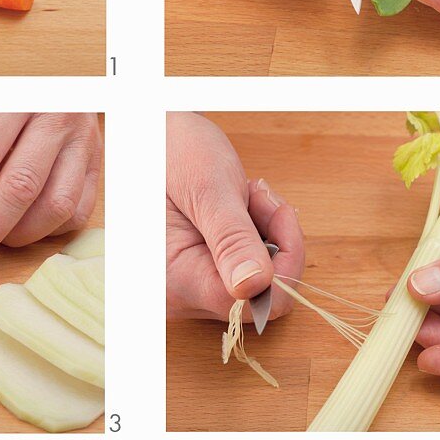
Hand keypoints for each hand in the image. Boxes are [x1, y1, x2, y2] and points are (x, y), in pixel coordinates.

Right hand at [166, 112, 303, 319]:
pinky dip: (255, 238)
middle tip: (255, 198)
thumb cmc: (173, 152)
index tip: (279, 212)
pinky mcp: (198, 277)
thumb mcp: (209, 189)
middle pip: (259, 296)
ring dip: (264, 237)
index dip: (283, 262)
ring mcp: (189, 289)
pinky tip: (240, 209)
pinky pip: (246, 272)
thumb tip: (253, 286)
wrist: (155, 137)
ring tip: (243, 197)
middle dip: (272, 244)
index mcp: (174, 281)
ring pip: (258, 284)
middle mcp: (179, 296)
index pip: (253, 302)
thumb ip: (232, 238)